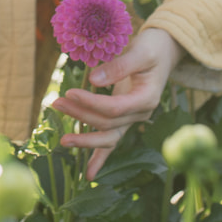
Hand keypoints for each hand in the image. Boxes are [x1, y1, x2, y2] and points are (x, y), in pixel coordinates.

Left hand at [51, 27, 184, 179]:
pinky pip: (112, 141)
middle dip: (81, 116)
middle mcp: (140, 114)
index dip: (91, 103)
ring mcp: (133, 119)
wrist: (164, 51)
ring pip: (107, 136)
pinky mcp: (125, 119)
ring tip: (63, 139)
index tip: (70, 92)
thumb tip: (93, 80)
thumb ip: (119, 66)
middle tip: (57, 103)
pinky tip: (88, 174)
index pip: (114, 108)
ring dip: (85, 139)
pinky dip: (100, 157)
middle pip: (107, 123)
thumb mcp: (140, 51)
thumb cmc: (153, 48)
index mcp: (146, 99)